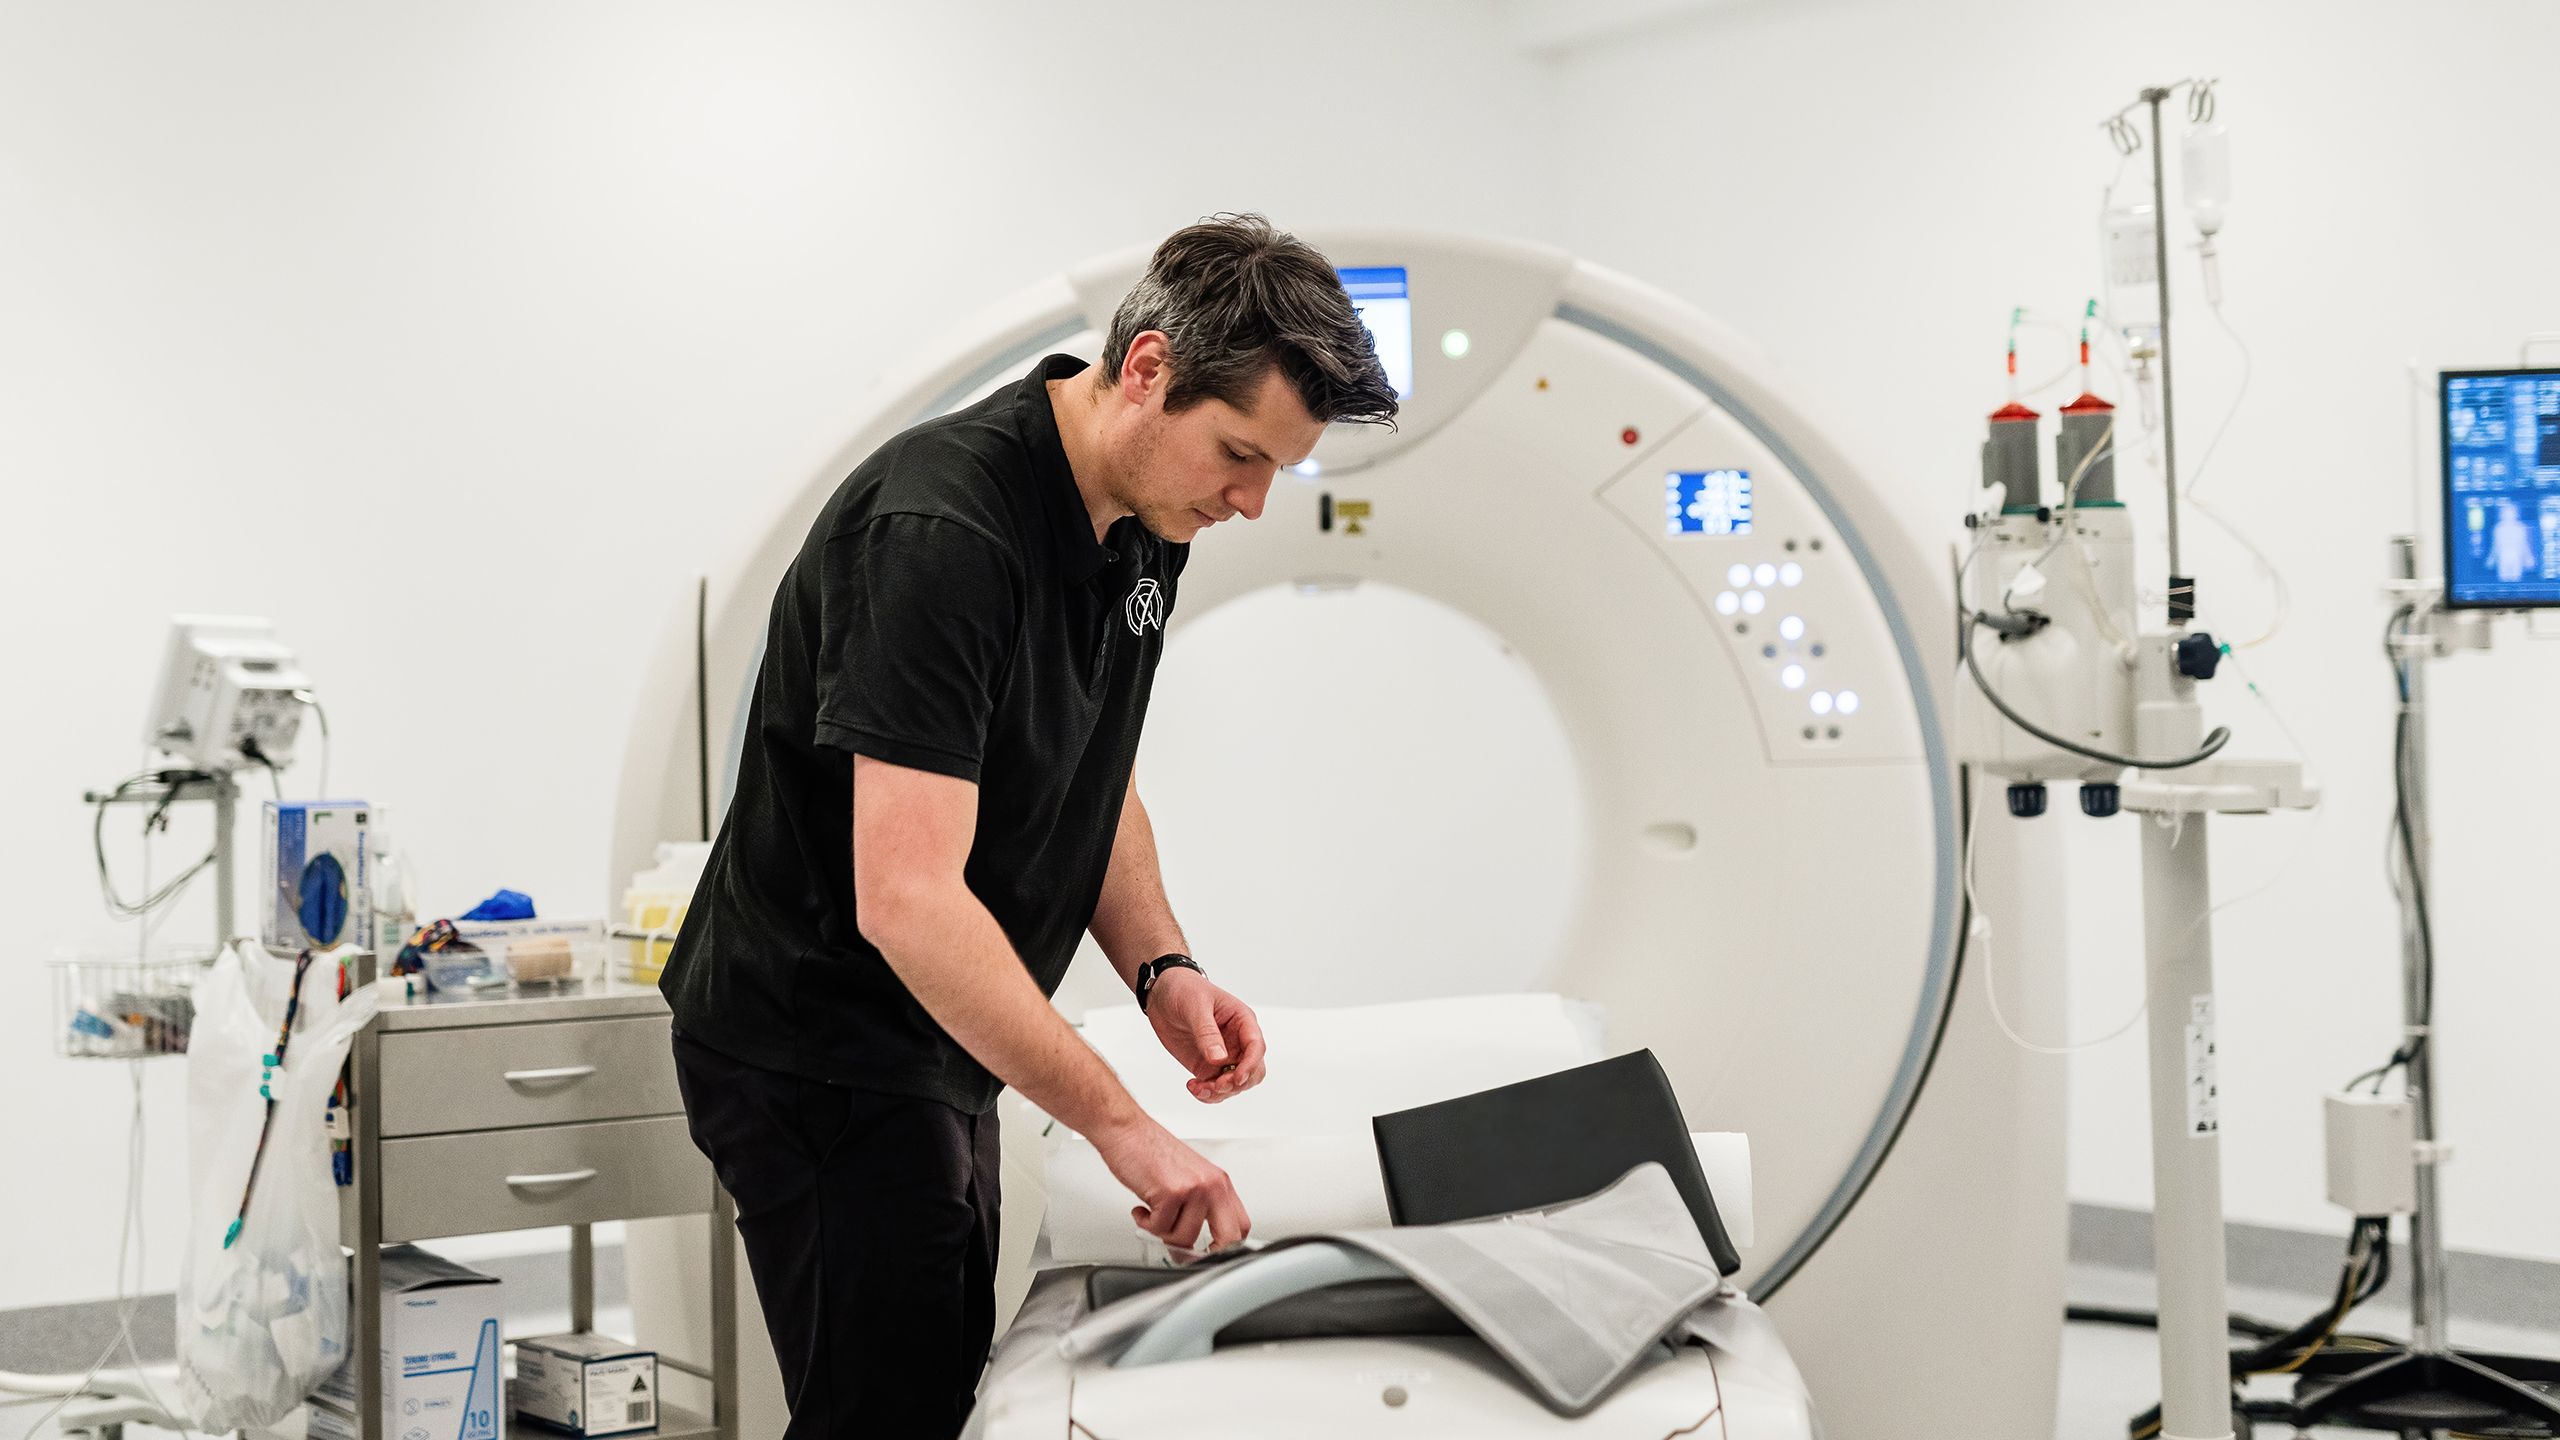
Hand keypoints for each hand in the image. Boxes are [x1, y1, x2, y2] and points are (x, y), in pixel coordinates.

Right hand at [1090, 1115, 1252, 1254]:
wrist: (1128, 1132)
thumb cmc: (1152, 1153)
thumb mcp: (1190, 1177)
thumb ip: (1201, 1206)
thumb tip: (1202, 1242)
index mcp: (1220, 1182)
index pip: (1241, 1226)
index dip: (1228, 1247)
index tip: (1211, 1254)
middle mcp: (1212, 1185)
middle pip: (1228, 1239)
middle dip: (1205, 1255)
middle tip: (1185, 1255)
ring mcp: (1194, 1189)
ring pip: (1185, 1238)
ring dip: (1163, 1233)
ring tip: (1153, 1214)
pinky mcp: (1171, 1193)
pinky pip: (1159, 1228)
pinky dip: (1146, 1223)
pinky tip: (1142, 1208)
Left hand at [1146, 970, 1267, 1102]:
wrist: (1163, 993)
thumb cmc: (1184, 989)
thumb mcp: (1196, 1006)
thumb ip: (1207, 1033)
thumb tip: (1218, 1059)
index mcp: (1242, 1021)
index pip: (1256, 1047)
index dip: (1250, 1065)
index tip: (1237, 1078)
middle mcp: (1237, 1041)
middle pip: (1252, 1071)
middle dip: (1237, 1083)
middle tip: (1215, 1085)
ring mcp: (1223, 1056)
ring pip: (1235, 1084)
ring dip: (1220, 1092)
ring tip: (1198, 1088)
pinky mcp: (1207, 1066)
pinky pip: (1215, 1087)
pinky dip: (1207, 1094)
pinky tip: (1193, 1087)